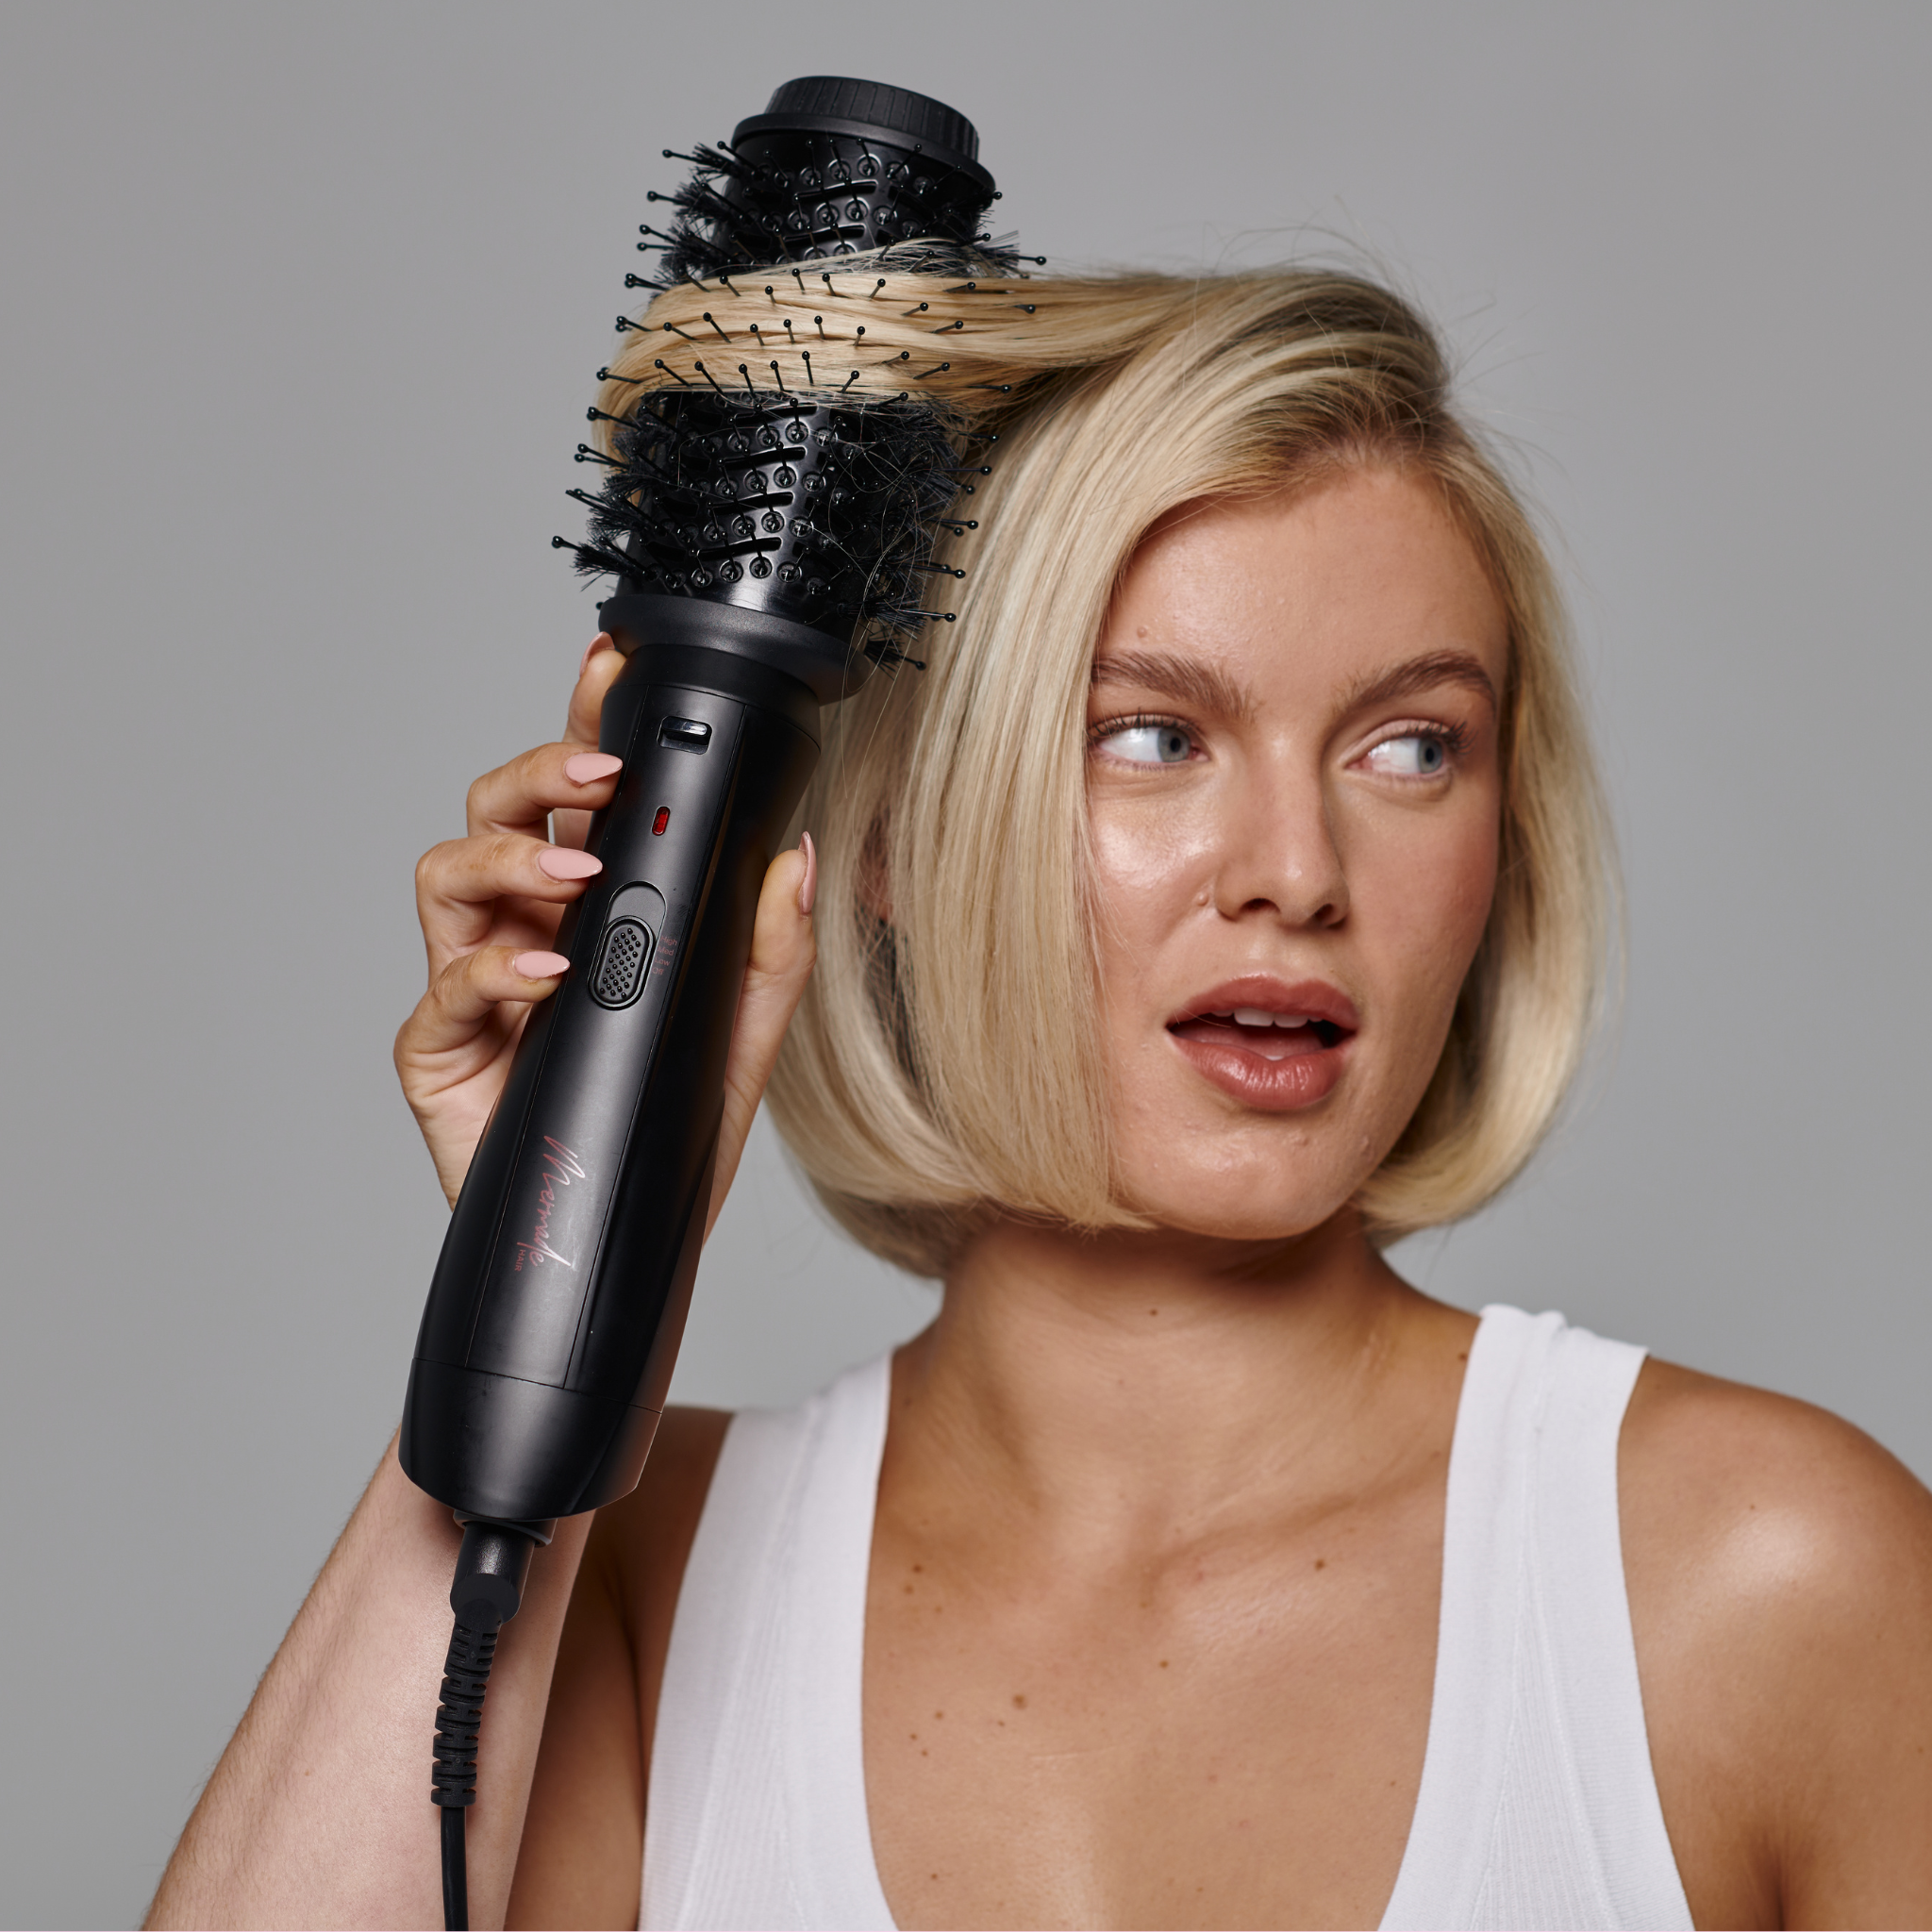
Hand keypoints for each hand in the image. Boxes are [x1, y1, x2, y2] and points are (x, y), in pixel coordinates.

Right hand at [394, 634, 816, 1220]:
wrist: (636, 1235)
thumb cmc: (670, 1123)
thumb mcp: (746, 1032)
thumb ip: (771, 948)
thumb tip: (798, 860)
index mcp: (590, 905)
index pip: (578, 796)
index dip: (582, 723)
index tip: (610, 664)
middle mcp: (524, 928)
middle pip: (496, 810)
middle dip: (540, 771)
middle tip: (602, 773)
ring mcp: (476, 986)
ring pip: (446, 875)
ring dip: (510, 856)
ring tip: (577, 870)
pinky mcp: (442, 1054)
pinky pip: (442, 992)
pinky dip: (495, 971)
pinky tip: (549, 973)